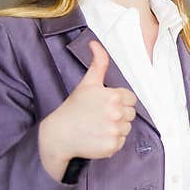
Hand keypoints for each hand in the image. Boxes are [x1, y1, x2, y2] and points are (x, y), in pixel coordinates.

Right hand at [38, 41, 137, 180]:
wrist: (58, 134)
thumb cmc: (73, 107)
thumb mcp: (87, 83)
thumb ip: (98, 63)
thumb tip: (95, 43)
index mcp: (113, 96)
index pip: (131, 99)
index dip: (119, 102)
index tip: (105, 105)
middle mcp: (116, 113)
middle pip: (131, 114)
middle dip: (118, 115)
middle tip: (99, 116)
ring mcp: (115, 130)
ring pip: (127, 128)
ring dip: (115, 128)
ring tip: (97, 127)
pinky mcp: (113, 146)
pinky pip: (121, 142)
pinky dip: (111, 142)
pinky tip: (97, 137)